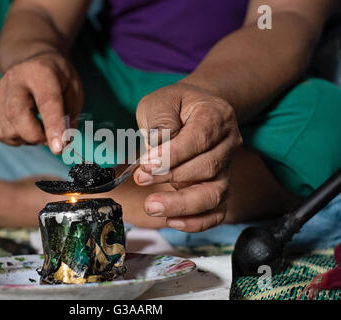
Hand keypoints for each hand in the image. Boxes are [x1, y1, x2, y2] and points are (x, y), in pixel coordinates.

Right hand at [0, 51, 82, 153]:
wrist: (35, 65)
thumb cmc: (58, 80)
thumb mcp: (74, 91)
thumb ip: (71, 117)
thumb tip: (63, 143)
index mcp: (41, 73)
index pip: (47, 102)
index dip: (53, 127)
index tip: (59, 148)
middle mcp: (14, 80)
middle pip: (18, 116)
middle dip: (37, 137)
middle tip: (53, 139)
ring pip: (10, 130)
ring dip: (30, 138)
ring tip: (41, 125)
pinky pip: (2, 134)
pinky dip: (18, 138)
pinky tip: (28, 127)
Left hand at [134, 82, 242, 231]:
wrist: (193, 111)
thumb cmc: (175, 107)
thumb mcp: (159, 102)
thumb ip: (159, 121)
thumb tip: (157, 147)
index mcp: (216, 115)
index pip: (199, 139)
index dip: (173, 155)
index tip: (146, 163)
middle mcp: (228, 143)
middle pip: (207, 168)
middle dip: (170, 177)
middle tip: (140, 178)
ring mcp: (226, 167)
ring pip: (214, 194)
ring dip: (181, 204)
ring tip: (152, 206)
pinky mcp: (218, 186)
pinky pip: (216, 211)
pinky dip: (197, 221)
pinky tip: (173, 221)